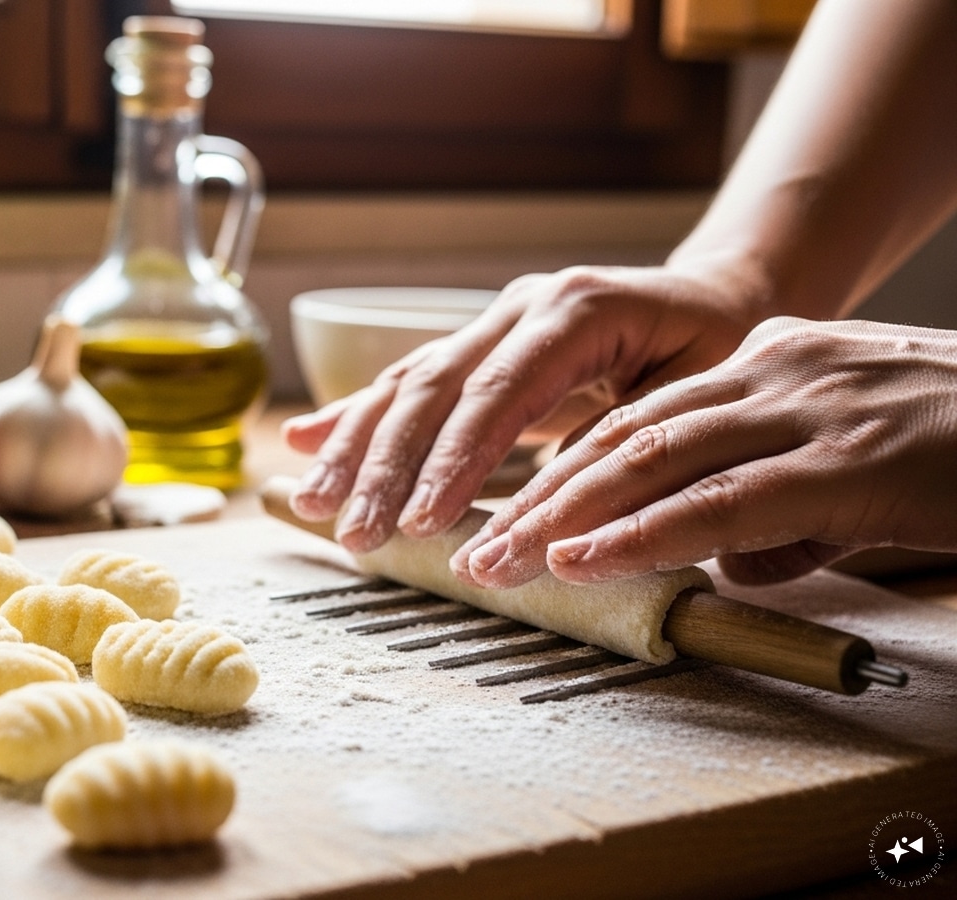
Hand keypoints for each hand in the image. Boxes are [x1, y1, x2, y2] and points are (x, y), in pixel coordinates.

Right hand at [283, 263, 764, 553]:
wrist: (718, 297)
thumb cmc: (716, 353)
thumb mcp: (694, 394)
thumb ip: (623, 441)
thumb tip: (558, 514)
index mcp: (577, 310)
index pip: (498, 392)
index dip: (453, 461)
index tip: (421, 524)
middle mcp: (521, 307)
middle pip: (434, 388)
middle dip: (386, 467)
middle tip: (357, 534)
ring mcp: (490, 322)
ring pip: (406, 384)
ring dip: (354, 449)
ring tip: (314, 506)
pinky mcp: (474, 346)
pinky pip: (405, 382)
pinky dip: (354, 416)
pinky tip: (302, 443)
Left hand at [451, 317, 956, 586]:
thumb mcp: (860, 471)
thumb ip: (785, 507)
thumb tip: (729, 559)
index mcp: (777, 360)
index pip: (645, 414)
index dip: (566, 466)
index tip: (507, 508)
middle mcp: (783, 369)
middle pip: (628, 432)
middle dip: (538, 492)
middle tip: (469, 543)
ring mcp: (817, 408)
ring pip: (657, 458)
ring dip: (567, 515)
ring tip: (500, 559)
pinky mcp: (855, 461)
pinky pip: (724, 500)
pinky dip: (644, 531)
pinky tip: (588, 557)